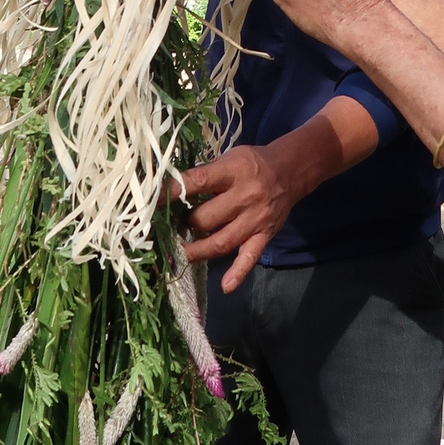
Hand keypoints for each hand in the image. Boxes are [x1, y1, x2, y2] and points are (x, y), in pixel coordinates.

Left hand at [175, 146, 297, 291]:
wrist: (290, 171)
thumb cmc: (252, 163)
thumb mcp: (230, 157)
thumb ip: (206, 173)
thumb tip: (172, 189)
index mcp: (233, 171)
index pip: (198, 182)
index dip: (173, 192)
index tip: (152, 202)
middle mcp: (245, 196)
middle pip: (207, 217)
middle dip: (186, 224)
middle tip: (173, 227)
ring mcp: (255, 219)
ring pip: (222, 241)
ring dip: (198, 250)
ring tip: (181, 254)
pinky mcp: (264, 236)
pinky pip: (250, 257)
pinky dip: (238, 273)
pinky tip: (226, 286)